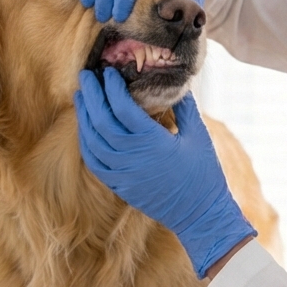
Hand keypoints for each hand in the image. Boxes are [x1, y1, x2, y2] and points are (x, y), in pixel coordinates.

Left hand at [75, 68, 255, 277]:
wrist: (200, 214)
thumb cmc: (204, 173)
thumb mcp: (199, 135)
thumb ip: (186, 107)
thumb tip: (177, 82)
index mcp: (153, 141)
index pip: (122, 108)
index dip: (112, 88)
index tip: (108, 72)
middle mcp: (133, 157)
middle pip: (101, 121)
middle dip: (92, 95)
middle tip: (86, 76)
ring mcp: (123, 174)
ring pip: (93, 141)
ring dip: (84, 117)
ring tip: (81, 97)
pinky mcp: (119, 187)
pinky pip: (94, 162)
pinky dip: (86, 142)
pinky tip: (85, 129)